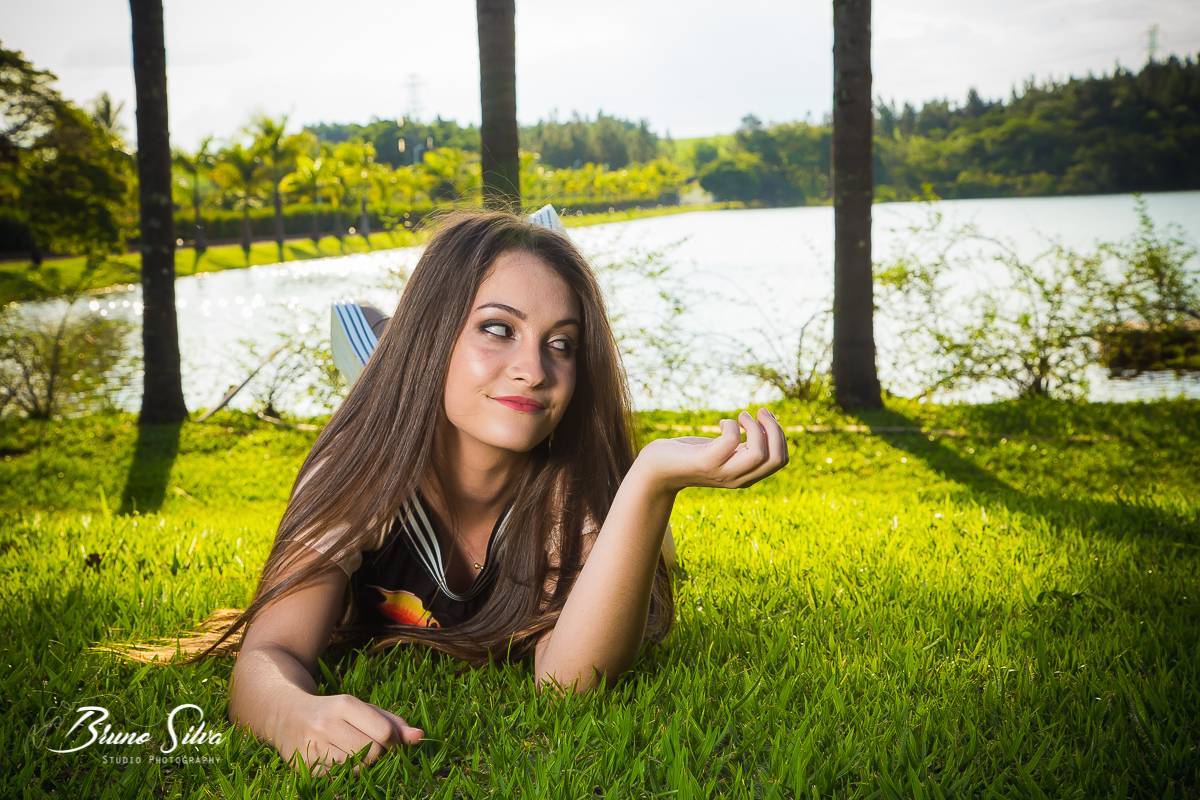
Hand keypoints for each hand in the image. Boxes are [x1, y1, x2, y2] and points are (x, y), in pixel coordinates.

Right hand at [274, 692, 423, 776]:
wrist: (285, 715)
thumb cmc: (333, 712)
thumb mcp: (362, 709)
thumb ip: (393, 722)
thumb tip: (420, 737)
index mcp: (344, 705)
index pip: (384, 733)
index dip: (395, 744)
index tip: (392, 744)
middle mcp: (327, 724)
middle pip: (372, 752)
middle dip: (379, 755)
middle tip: (372, 750)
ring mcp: (313, 746)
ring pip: (356, 768)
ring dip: (362, 766)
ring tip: (354, 754)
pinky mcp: (304, 766)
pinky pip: (338, 779)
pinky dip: (345, 774)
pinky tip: (338, 762)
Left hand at [633, 408, 788, 493]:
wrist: (657, 469)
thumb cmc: (690, 455)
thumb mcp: (723, 451)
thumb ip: (743, 445)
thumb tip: (768, 420)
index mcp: (747, 475)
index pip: (781, 460)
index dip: (780, 435)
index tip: (765, 418)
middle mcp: (738, 478)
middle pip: (777, 458)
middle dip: (775, 429)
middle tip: (760, 412)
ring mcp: (722, 472)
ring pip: (760, 453)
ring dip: (756, 427)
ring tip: (741, 415)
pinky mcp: (705, 463)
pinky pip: (731, 442)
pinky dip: (731, 425)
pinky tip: (721, 423)